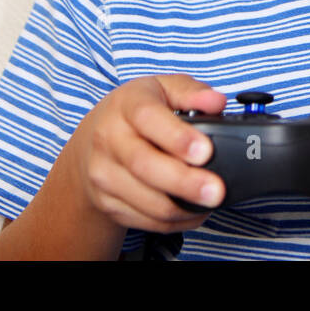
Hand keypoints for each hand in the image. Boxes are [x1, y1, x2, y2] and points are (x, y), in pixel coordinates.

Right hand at [68, 74, 228, 233]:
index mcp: (126, 105)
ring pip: (146, 200)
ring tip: (212, 201)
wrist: (92, 141)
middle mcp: (108, 139)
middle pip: (145, 166)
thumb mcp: (163, 89)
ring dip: (183, 207)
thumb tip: (217, 101)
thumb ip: (192, 92)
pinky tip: (194, 211)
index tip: (205, 151)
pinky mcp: (107, 202)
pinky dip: (174, 221)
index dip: (177, 137)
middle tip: (216, 191)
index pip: (148, 119)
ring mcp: (104, 174)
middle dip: (184, 182)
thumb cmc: (136, 111)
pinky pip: (145, 220)